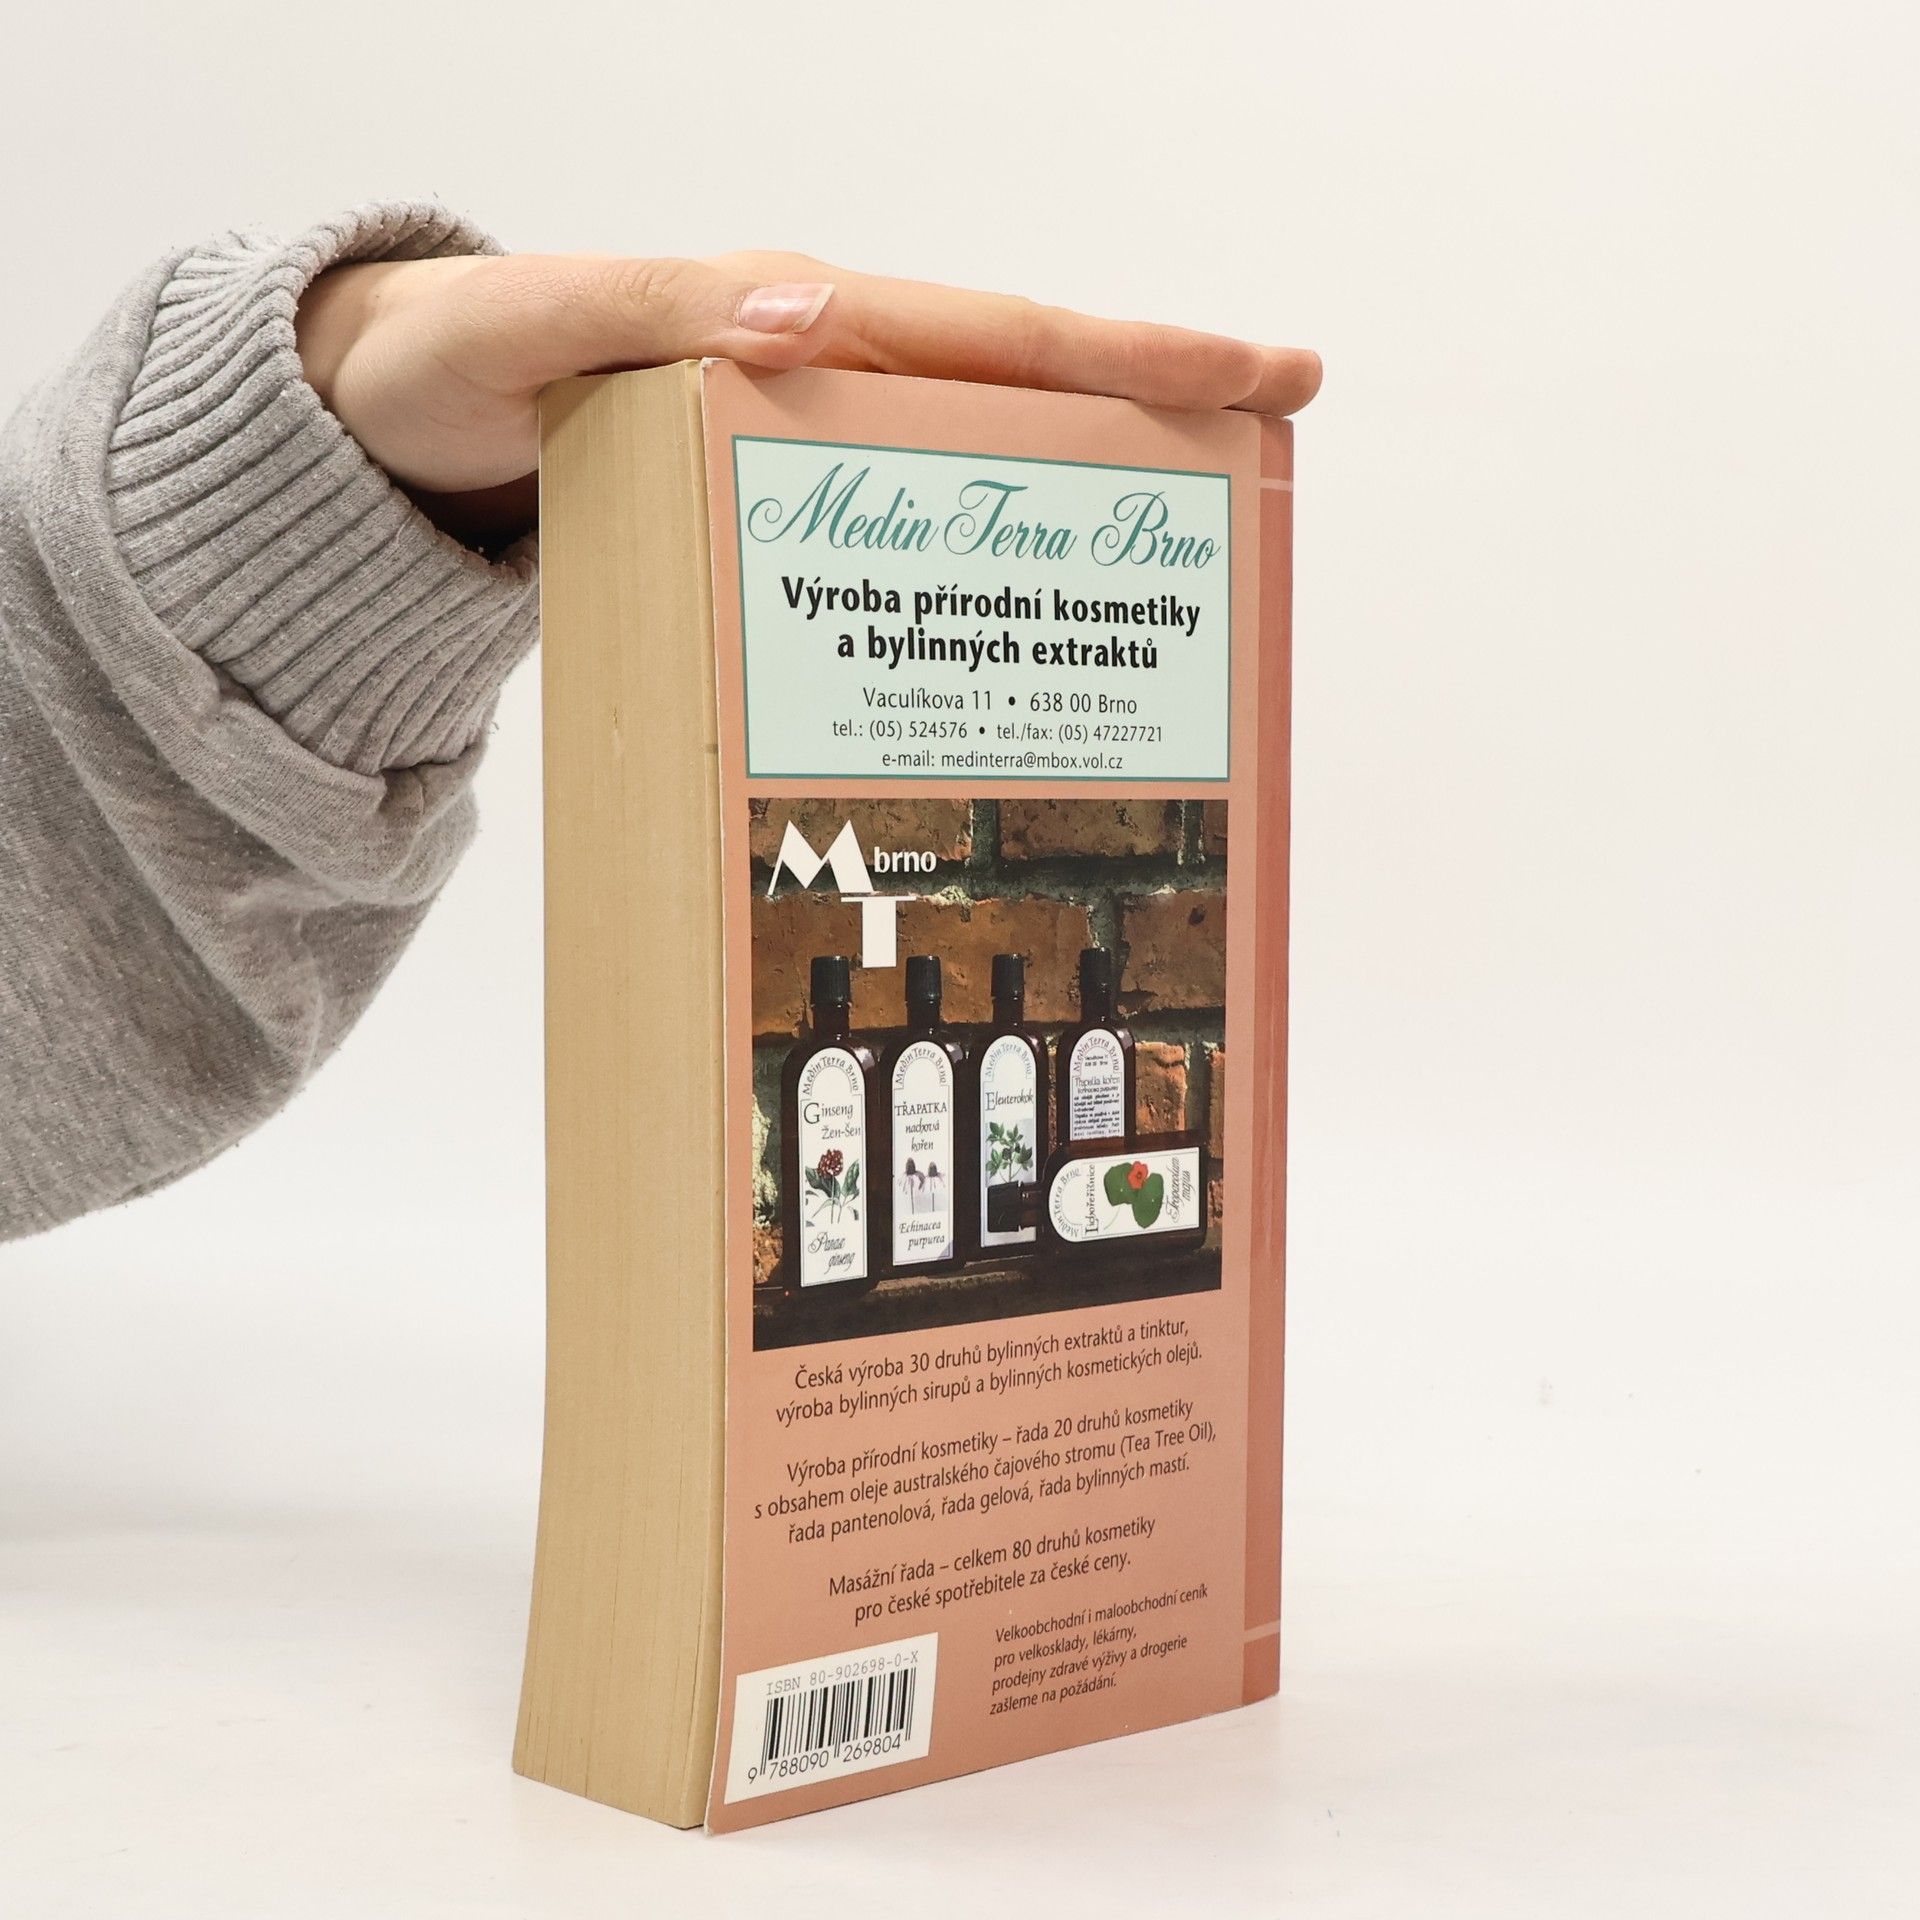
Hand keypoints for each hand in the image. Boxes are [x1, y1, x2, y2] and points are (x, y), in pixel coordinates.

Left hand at [296, 251, 1320, 541]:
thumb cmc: (451, 367)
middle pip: (1021, 382)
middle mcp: (821, 368)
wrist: (396, 426)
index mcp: (790, 314)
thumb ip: (650, 311)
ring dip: (1089, 476)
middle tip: (1284, 425)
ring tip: (1193, 527)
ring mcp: (806, 436)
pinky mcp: (775, 498)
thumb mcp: (529, 328)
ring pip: (979, 453)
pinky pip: (904, 516)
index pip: (991, 331)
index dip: (1130, 351)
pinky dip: (984, 544)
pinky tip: (1027, 599)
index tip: (1256, 371)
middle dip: (1157, 399)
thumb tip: (813, 315)